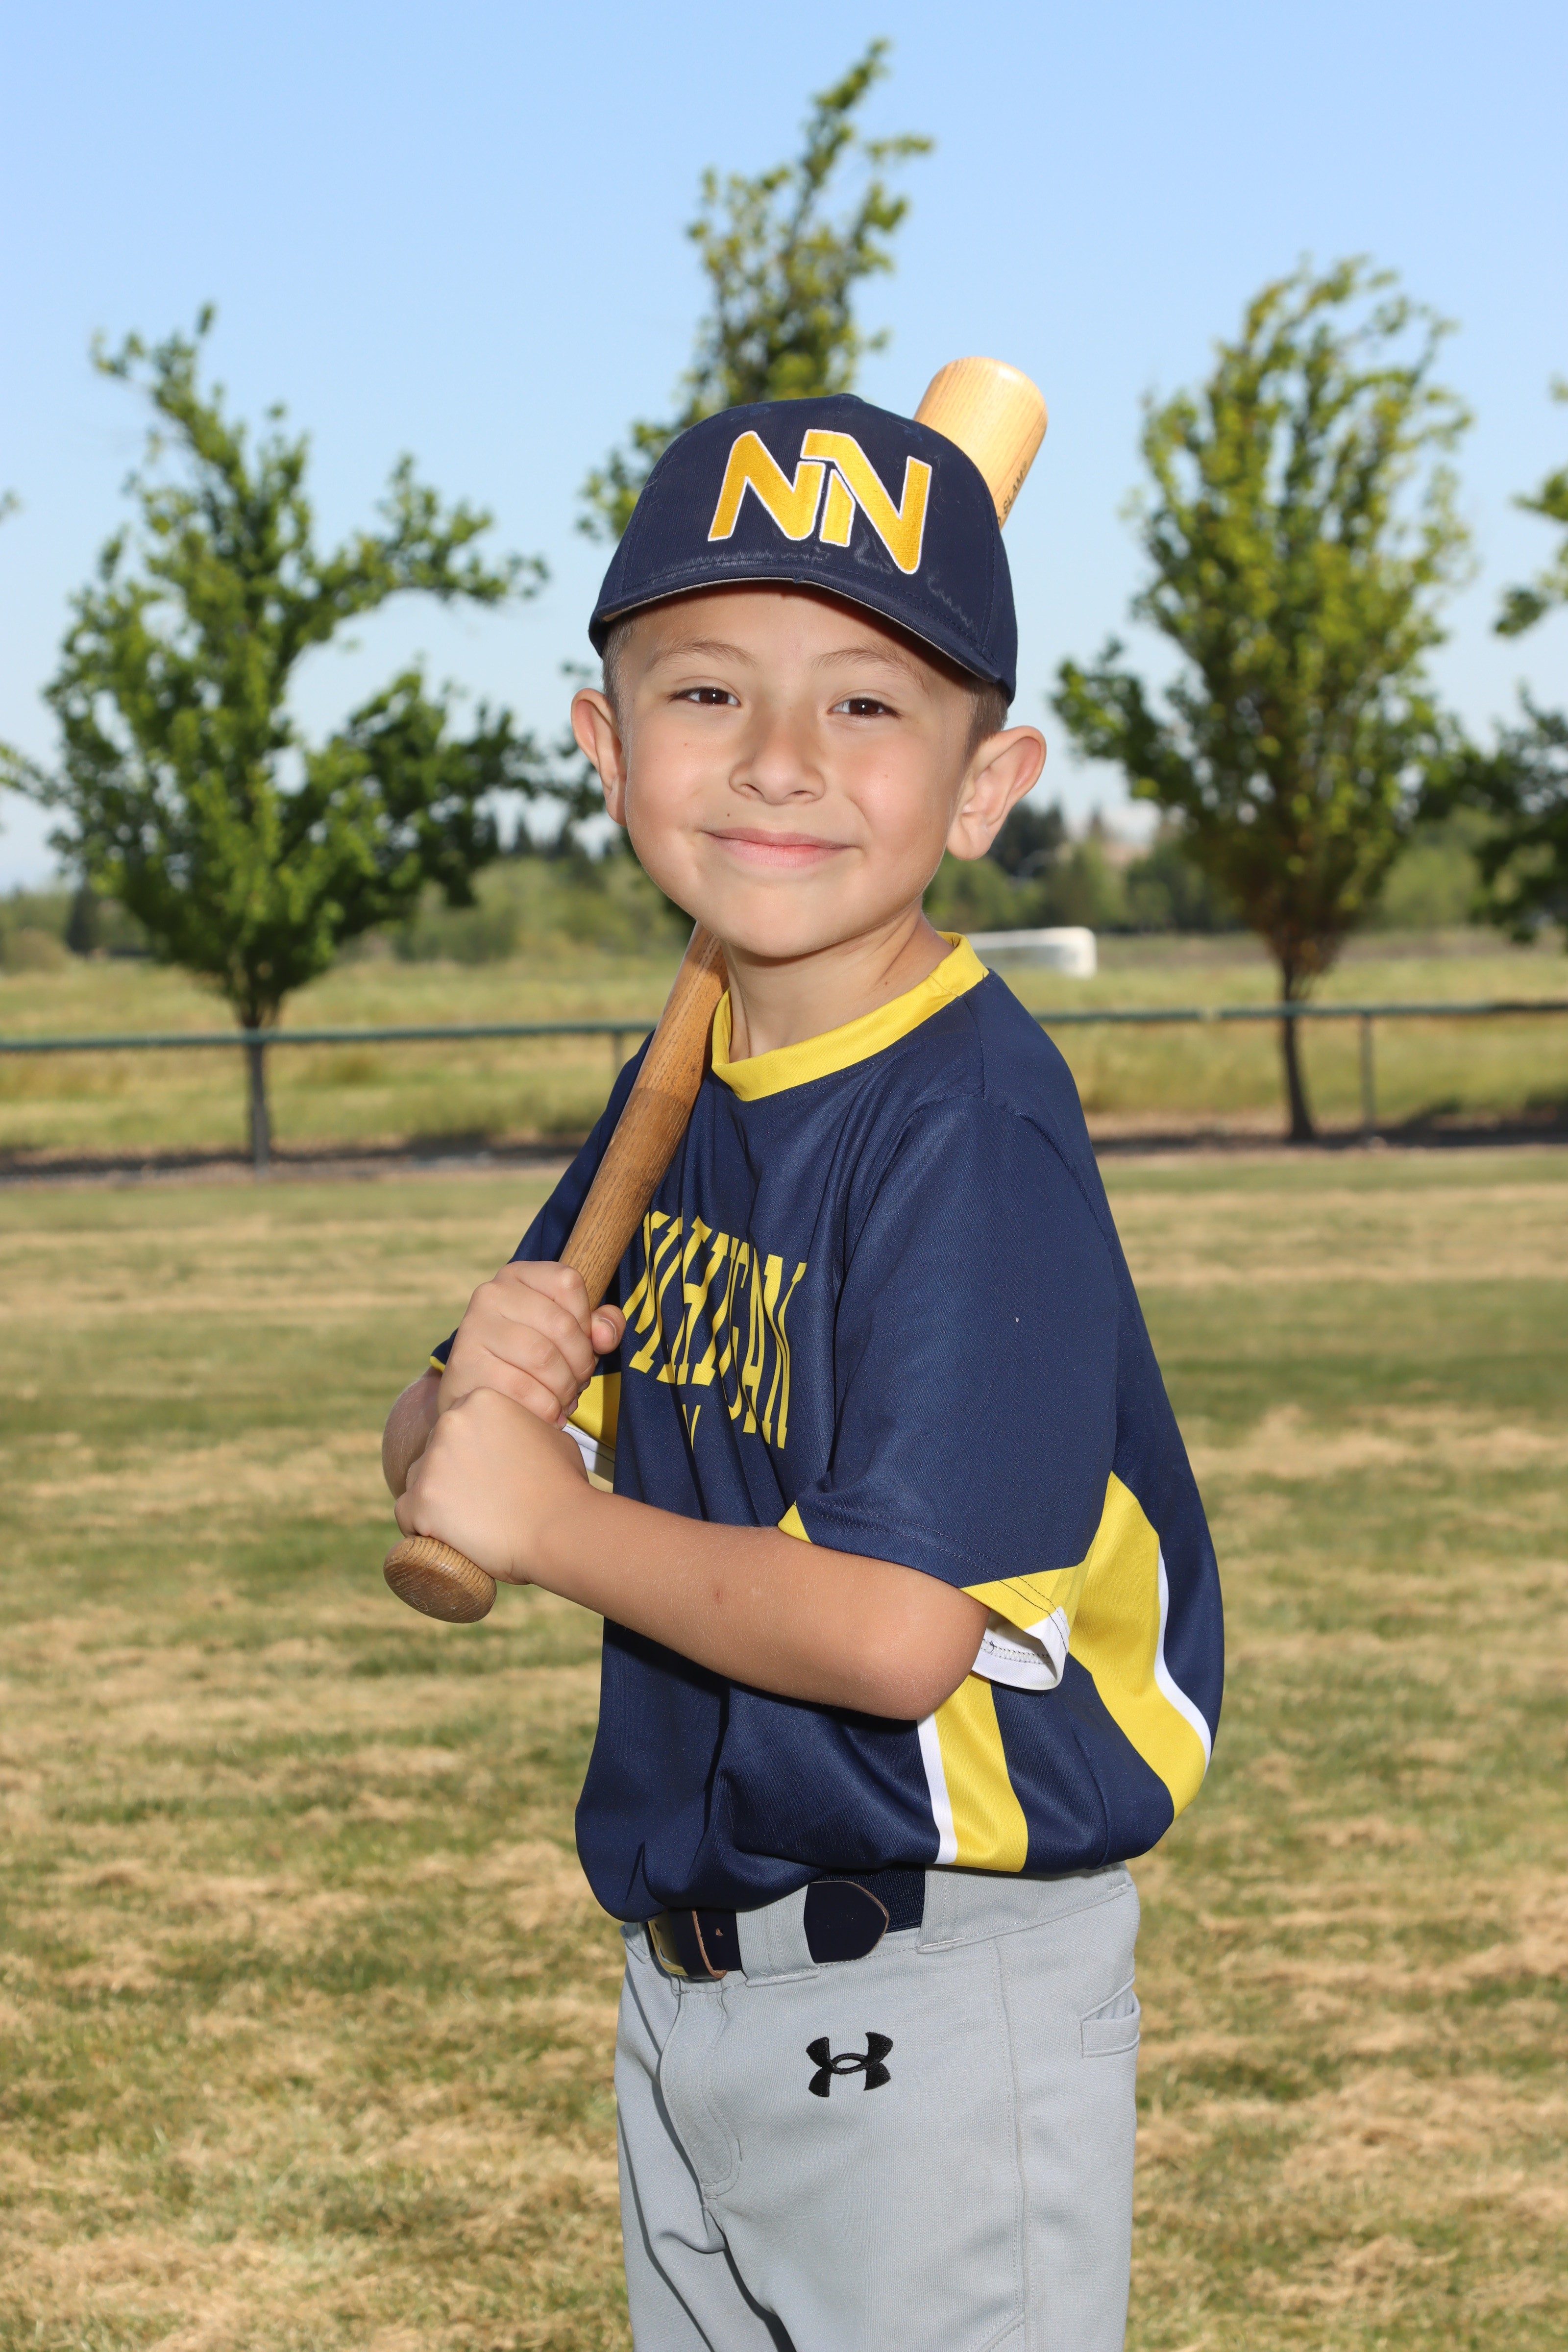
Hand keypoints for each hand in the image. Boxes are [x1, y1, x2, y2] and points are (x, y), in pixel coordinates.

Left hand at [394, 1386, 591, 1583]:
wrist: (560, 1528)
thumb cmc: (562, 1485)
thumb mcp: (548, 1435)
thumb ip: (522, 1427)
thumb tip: (515, 1436)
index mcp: (479, 1400)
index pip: (457, 1428)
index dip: (469, 1455)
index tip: (486, 1477)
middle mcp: (450, 1422)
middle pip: (434, 1452)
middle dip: (451, 1475)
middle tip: (481, 1502)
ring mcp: (432, 1462)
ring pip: (418, 1481)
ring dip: (437, 1500)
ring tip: (471, 1522)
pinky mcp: (420, 1500)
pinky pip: (407, 1514)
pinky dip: (423, 1528)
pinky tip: (450, 1537)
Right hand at [440, 1259, 625, 1427]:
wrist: (474, 1393)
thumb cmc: (528, 1358)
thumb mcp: (567, 1333)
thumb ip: (599, 1325)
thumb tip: (605, 1335)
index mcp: (518, 1275)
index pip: (568, 1282)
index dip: (586, 1319)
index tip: (585, 1345)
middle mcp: (491, 1293)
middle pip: (560, 1324)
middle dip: (581, 1363)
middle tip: (579, 1384)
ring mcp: (474, 1327)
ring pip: (542, 1357)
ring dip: (565, 1387)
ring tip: (565, 1399)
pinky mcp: (465, 1364)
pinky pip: (521, 1387)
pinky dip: (545, 1406)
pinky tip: (550, 1414)